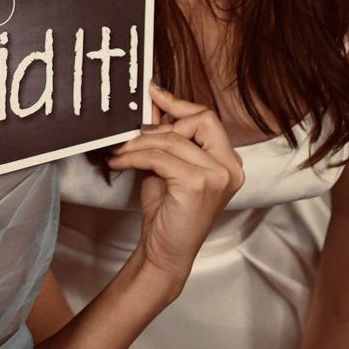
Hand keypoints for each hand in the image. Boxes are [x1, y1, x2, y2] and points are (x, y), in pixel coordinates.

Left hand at [108, 86, 244, 288]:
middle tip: (132, 137)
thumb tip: (152, 104)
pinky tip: (119, 162)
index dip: (179, 104)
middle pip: (199, 120)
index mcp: (229, 162)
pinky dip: (134, 157)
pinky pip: (160, 157)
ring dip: (138, 143)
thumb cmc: (168, 212)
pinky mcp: (198, 184)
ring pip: (173, 139)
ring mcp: (218, 176)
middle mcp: (230, 167)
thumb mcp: (168, 167)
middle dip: (160, 125)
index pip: (208, 118)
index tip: (153, 94)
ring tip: (118, 151)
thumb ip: (167, 139)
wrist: (165, 254)